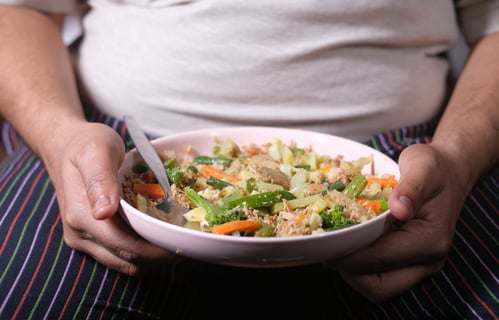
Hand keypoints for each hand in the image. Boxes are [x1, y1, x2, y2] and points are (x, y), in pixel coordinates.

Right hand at [43, 121, 177, 274]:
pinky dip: (143, 251)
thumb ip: (101, 179)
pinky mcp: (91, 240)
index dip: (158, 251)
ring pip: (126, 263)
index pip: (127, 247)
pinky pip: (121, 255)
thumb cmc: (86, 144)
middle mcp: (81, 235)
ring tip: (178, 238)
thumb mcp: (96, 151)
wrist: (65, 145)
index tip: (185, 244)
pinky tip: (159, 234)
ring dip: (153, 256)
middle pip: (129, 260)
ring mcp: (84, 240)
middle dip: (161, 255)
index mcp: (82, 217)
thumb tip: (104, 213)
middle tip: (190, 241)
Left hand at [324, 143, 468, 301]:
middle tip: (325, 248)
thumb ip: (410, 188)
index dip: (348, 254)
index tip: (325, 242)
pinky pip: (380, 276)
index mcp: (429, 240)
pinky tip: (346, 245)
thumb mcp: (422, 167)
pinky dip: (359, 266)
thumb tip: (398, 208)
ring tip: (332, 247)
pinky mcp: (410, 263)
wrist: (450, 173)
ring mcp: (419, 265)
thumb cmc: (434, 168)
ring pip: (377, 287)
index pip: (379, 258)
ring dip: (351, 272)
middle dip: (347, 272)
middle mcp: (428, 261)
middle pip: (378, 287)